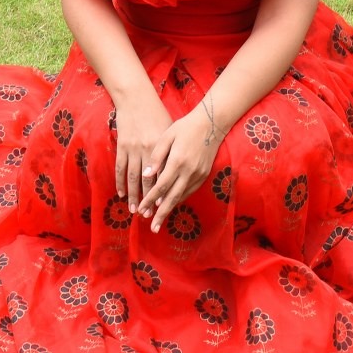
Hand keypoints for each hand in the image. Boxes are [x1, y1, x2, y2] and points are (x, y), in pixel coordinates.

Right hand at [113, 92, 172, 213]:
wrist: (137, 99)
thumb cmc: (157, 114)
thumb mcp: (170, 132)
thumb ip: (171, 153)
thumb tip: (173, 174)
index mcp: (164, 148)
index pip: (164, 176)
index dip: (163, 193)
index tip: (164, 208)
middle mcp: (149, 151)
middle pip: (148, 181)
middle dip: (148, 200)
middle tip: (149, 215)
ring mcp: (133, 148)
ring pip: (133, 178)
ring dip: (133, 196)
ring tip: (133, 210)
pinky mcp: (122, 146)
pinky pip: (121, 168)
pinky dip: (120, 182)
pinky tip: (121, 193)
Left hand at [138, 106, 222, 233]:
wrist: (211, 124)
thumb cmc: (184, 127)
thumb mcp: (166, 137)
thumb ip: (156, 156)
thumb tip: (145, 175)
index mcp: (177, 162)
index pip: (160, 186)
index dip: (150, 200)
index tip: (141, 210)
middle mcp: (189, 172)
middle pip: (172, 198)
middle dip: (161, 214)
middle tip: (152, 228)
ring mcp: (198, 175)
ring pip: (182, 197)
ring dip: (170, 209)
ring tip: (159, 219)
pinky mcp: (204, 175)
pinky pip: (189, 191)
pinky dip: (179, 199)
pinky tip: (171, 203)